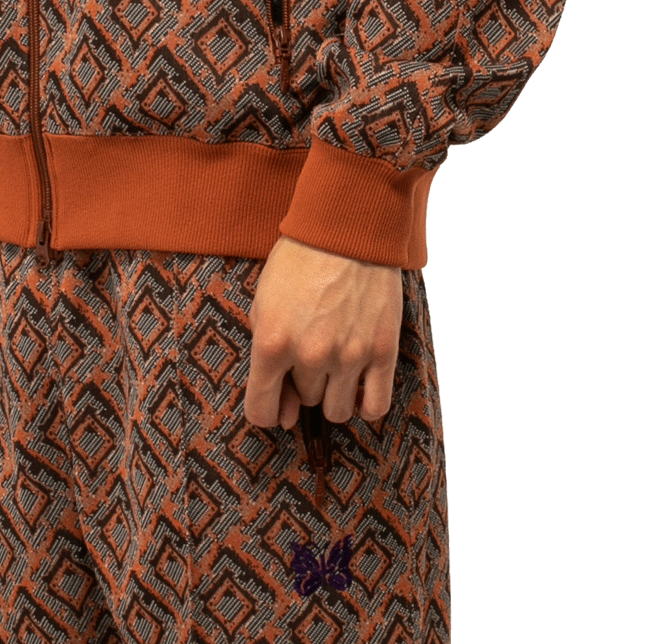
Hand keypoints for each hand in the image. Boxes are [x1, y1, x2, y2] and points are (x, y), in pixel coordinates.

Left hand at [244, 235, 402, 430]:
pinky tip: (360, 387)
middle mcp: (310, 356)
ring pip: (337, 411)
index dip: (266, 411)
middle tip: (310, 353)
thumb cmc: (299, 263)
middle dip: (303, 384)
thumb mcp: (263, 305)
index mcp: (272, 344)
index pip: (261, 411)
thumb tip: (282, 413)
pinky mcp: (383, 351)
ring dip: (333, 394)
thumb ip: (264, 359)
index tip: (274, 403)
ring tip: (334, 367)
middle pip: (304, 402)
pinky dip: (366, 404)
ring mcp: (349, 356)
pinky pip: (376, 405)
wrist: (347, 230)